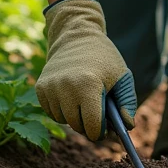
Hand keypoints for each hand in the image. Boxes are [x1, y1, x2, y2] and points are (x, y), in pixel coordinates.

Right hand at [36, 0, 136, 140]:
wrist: (76, 36)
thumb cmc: (104, 58)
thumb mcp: (122, 76)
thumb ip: (128, 102)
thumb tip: (128, 126)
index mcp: (88, 84)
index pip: (92, 126)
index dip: (101, 131)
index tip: (106, 129)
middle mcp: (65, 87)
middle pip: (77, 126)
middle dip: (88, 124)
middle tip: (96, 114)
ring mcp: (50, 87)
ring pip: (63, 120)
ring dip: (74, 116)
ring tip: (83, 98)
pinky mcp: (40, 87)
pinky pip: (51, 112)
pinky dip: (61, 109)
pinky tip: (70, 94)